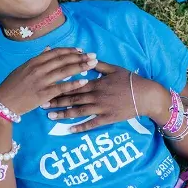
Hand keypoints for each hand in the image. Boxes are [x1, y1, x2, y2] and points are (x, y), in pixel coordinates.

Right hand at [0, 47, 97, 115]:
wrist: (3, 102)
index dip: (69, 51)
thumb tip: (48, 49)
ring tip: (92, 64)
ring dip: (80, 66)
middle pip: (63, 60)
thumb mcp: (22, 68)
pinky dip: (73, 84)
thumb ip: (37, 59)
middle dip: (80, 56)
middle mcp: (38, 69)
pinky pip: (62, 88)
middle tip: (93, 55)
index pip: (55, 53)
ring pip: (64, 71)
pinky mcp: (43, 94)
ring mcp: (41, 81)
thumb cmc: (12, 86)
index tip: (81, 50)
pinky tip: (84, 81)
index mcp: (33, 61)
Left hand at [41, 62, 164, 132]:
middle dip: (57, 102)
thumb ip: (98, 65)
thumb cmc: (130, 80)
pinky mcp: (108, 118)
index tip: (47, 88)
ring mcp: (102, 108)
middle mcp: (96, 96)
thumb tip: (86, 57)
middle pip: (73, 99)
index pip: (74, 85)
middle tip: (42, 105)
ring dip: (64, 115)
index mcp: (96, 83)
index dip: (59, 87)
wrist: (145, 95)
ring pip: (79, 112)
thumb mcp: (114, 69)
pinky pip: (92, 124)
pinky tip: (70, 130)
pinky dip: (81, 127)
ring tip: (51, 117)